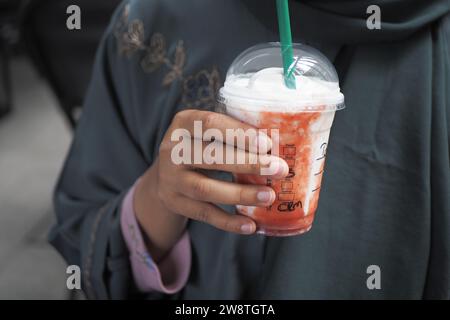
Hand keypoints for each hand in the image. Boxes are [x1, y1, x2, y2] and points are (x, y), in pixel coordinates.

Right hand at [134, 110, 287, 260]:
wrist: (166, 175)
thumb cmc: (200, 148)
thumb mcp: (208, 133)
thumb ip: (234, 134)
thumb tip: (278, 146)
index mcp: (183, 123)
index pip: (210, 124)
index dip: (238, 133)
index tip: (267, 144)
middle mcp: (172, 150)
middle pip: (210, 157)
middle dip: (248, 164)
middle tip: (278, 169)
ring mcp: (171, 179)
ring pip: (206, 189)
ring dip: (240, 193)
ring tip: (269, 196)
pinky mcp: (175, 203)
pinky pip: (204, 214)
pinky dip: (228, 222)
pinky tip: (250, 225)